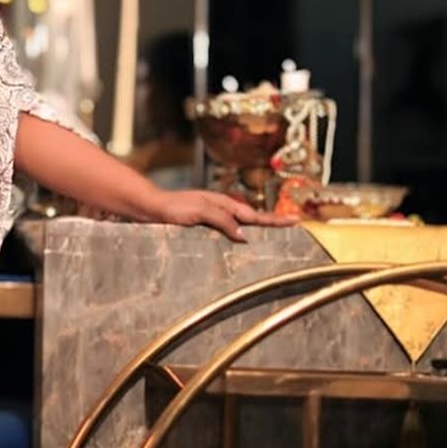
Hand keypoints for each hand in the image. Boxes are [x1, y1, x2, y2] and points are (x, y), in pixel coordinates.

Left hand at [157, 188, 298, 241]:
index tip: (295, 222)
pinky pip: (228, 231)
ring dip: (258, 229)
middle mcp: (221, 210)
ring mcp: (213, 218)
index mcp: (224, 205)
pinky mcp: (203, 226)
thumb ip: (222, 221)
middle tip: (293, 226)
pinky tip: (241, 242)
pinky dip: (240, 235)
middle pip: (253, 218)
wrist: (151, 208)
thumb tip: (244, 236)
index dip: (275, 220)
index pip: (255, 215)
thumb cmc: (173, 207)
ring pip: (242, 224)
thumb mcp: (200, 212)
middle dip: (273, 223)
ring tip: (275, 235)